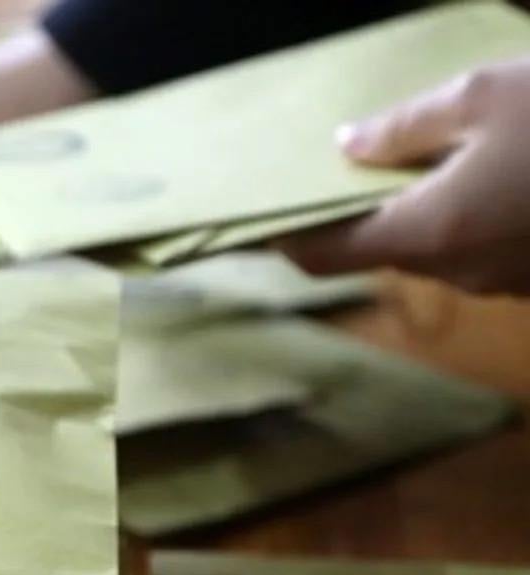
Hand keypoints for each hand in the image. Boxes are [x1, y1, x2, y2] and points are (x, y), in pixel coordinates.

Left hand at [277, 56, 529, 295]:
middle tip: (357, 166)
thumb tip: (347, 146)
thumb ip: (402, 128)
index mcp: (429, 232)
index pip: (326, 256)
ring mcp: (502, 281)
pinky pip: (478, 252)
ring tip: (430, 162)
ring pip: (434, 251)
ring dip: (421, 215)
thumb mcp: (480, 99)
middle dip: (364, 213)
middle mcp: (459, 271)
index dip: (289, 238)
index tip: (267, 214)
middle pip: (382, 249)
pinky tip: (487, 179)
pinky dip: (465, 222)